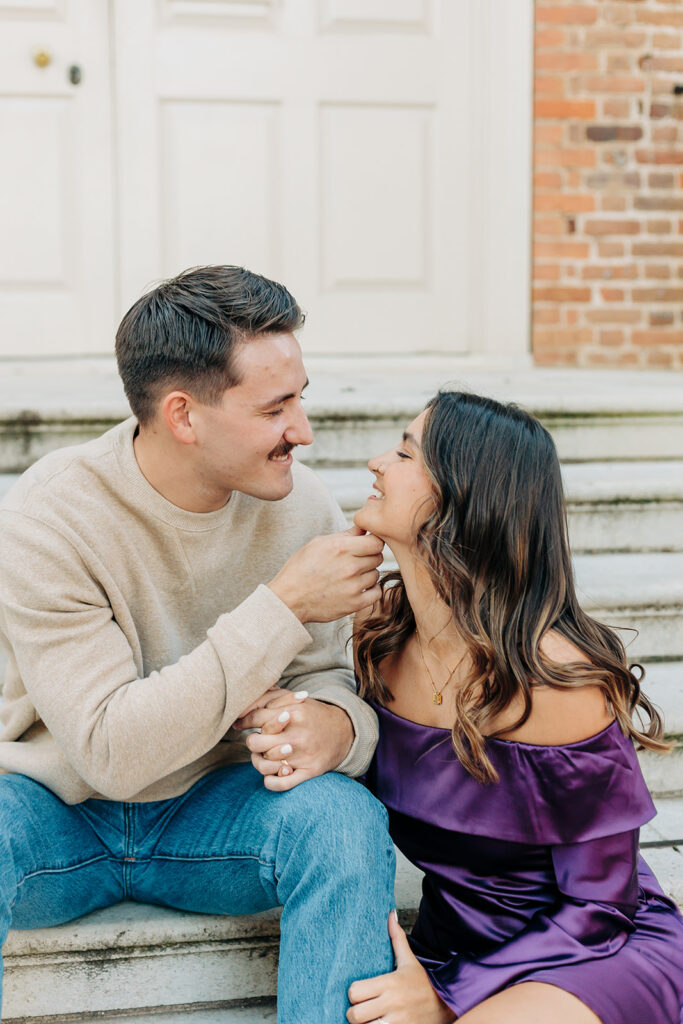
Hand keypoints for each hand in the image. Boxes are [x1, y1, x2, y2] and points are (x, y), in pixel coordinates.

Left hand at [238, 691, 354, 790]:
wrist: (344, 730)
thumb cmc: (312, 714)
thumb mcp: (294, 699)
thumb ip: (269, 699)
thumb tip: (241, 711)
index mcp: (293, 713)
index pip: (256, 718)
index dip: (244, 721)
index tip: (241, 723)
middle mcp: (297, 735)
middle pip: (256, 743)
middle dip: (252, 741)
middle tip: (258, 740)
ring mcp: (303, 755)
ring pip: (265, 765)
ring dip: (259, 762)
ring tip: (264, 756)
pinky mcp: (309, 771)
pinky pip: (282, 783)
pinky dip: (271, 781)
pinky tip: (270, 774)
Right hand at [268, 525, 383, 622]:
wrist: (288, 599)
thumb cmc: (300, 569)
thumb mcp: (318, 543)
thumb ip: (345, 535)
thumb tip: (364, 526)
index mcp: (340, 547)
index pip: (376, 541)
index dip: (373, 542)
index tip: (366, 546)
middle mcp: (349, 566)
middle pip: (378, 557)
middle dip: (369, 557)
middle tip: (355, 561)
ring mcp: (353, 586)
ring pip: (376, 574)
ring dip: (367, 574)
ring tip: (349, 576)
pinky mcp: (354, 604)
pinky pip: (376, 593)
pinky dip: (370, 590)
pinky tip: (357, 588)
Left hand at [347, 912, 454, 1023]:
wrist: (448, 1006)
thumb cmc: (424, 984)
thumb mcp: (410, 961)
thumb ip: (397, 939)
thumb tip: (390, 914)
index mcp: (391, 983)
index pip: (354, 991)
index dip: (354, 994)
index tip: (360, 994)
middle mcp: (392, 1004)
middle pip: (355, 1015)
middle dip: (355, 1014)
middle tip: (362, 1011)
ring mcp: (397, 1022)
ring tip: (370, 1020)